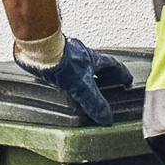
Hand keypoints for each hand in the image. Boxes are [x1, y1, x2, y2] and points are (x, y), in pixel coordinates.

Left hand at [15, 34, 130, 125]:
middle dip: (103, 72)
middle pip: (97, 62)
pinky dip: (65, 72)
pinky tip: (60, 80)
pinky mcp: (51, 55)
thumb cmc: (61, 60)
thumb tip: (106, 117)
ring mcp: (65, 53)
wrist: (38, 48)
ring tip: (83, 83)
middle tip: (107, 81)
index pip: (113, 65)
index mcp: (92, 58)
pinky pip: (63, 63)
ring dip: (84, 72)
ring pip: (80, 62)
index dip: (121, 73)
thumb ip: (94, 102)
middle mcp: (80, 53)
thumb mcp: (82, 86)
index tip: (126, 79)